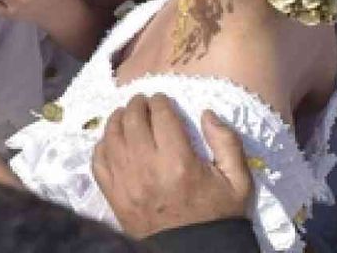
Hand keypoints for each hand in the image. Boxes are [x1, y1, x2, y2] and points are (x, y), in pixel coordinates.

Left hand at [94, 98, 253, 238]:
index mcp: (179, 161)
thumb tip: (207, 113)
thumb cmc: (218, 215)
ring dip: (117, 119)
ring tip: (124, 114)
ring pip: (111, 137)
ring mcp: (126, 182)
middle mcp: (148, 167)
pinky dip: (101, 146)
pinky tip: (110, 140)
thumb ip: (227, 142)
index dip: (160, 101)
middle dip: (137, 104)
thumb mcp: (239, 181)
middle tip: (142, 101)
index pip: (161, 115)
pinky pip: (98, 162)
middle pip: (132, 120)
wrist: (195, 251)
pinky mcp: (114, 197)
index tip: (161, 99)